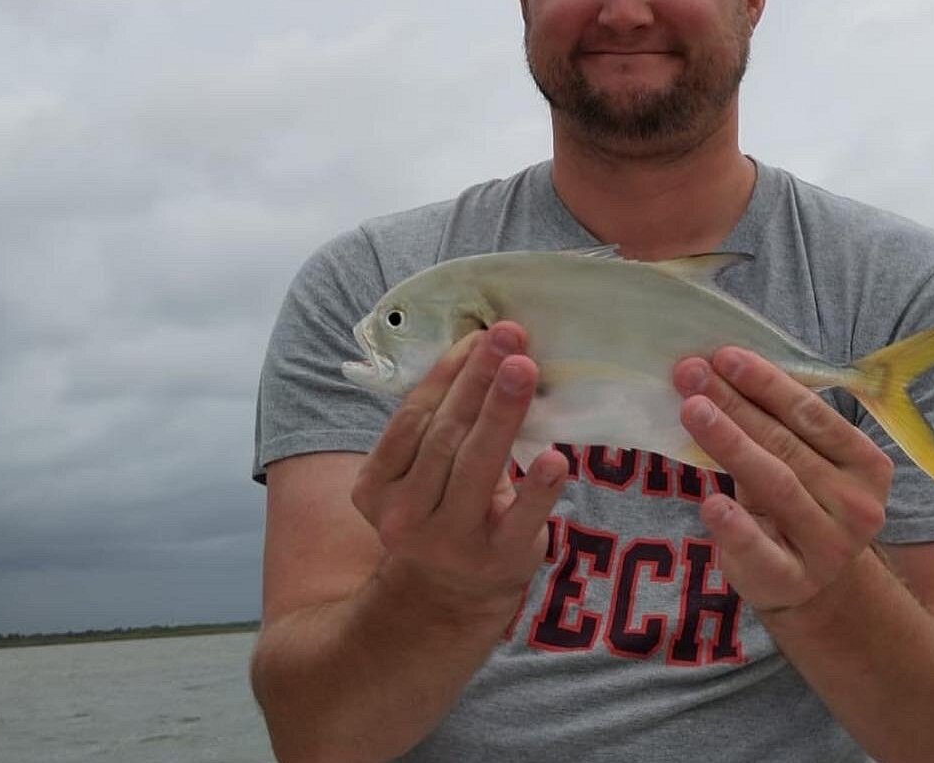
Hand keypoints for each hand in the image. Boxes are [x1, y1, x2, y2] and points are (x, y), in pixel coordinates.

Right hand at [349, 322, 568, 621]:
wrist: (450, 600)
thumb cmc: (442, 511)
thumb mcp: (421, 474)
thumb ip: (438, 424)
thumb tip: (481, 346)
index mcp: (375, 486)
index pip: (413, 418)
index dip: (446, 373)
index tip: (477, 334)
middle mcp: (404, 516)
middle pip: (446, 435)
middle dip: (478, 379)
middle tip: (508, 334)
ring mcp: (450, 541)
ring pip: (477, 465)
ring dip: (503, 412)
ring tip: (525, 367)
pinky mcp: (499, 560)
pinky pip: (520, 518)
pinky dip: (539, 488)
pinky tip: (558, 459)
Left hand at [673, 348, 893, 615]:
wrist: (817, 588)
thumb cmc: (802, 503)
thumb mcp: (805, 463)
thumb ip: (777, 423)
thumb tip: (720, 369)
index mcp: (866, 464)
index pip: (813, 414)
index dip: (768, 383)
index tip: (725, 355)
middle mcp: (857, 505)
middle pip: (787, 444)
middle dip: (736, 403)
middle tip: (692, 372)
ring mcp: (829, 547)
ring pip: (775, 484)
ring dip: (730, 442)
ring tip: (693, 410)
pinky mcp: (792, 580)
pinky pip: (761, 550)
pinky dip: (735, 526)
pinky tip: (711, 503)